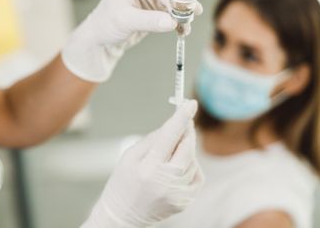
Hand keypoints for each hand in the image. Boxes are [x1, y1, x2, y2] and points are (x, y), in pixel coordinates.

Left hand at [62, 0, 201, 81]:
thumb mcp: (125, 20)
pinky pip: (173, 11)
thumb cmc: (106, 23)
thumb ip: (149, 21)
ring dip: (183, 11)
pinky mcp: (156, 7)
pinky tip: (183, 30)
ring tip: (187, 22)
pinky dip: (179, 20)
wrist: (104, 39)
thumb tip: (171, 21)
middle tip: (192, 7)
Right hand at [81, 100, 203, 227]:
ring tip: (167, 157)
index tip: (190, 103)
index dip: (181, 118)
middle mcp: (166, 182)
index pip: (169, 136)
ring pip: (192, 160)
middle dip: (187, 132)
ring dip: (185, 151)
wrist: (124, 215)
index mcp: (148, 168)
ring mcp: (178, 193)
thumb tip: (173, 125)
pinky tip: (175, 170)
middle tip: (184, 121)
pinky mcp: (186, 201)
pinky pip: (196, 175)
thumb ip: (152, 139)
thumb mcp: (129, 156)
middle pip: (187, 148)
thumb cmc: (123, 182)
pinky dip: (190, 167)